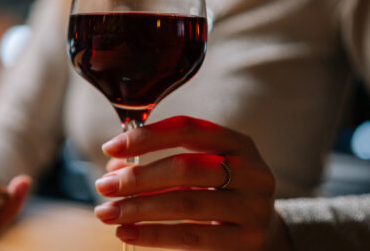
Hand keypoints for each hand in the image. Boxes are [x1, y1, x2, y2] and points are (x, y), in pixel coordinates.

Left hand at [94, 116, 290, 249]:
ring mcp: (253, 208)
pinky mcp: (247, 241)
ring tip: (108, 212)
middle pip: (186, 167)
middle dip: (138, 176)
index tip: (111, 147)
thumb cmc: (221, 195)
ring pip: (186, 203)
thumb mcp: (202, 171)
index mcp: (238, 143)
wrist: (265, 235)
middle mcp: (252, 172)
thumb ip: (162, 164)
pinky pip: (191, 236)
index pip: (189, 129)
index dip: (147, 136)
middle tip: (104, 185)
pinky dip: (153, 234)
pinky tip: (127, 232)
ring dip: (139, 208)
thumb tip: (114, 167)